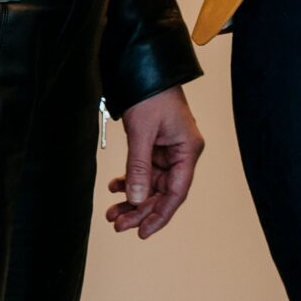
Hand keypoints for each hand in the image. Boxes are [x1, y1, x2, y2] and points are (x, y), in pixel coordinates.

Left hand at [105, 85, 204, 238]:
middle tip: (118, 224)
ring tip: (112, 212)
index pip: (176, 192)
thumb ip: (139, 168)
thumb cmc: (151, 94)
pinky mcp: (155, 145)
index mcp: (188, 150)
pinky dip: (129, 180)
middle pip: (162, 192)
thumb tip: (136, 198)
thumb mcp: (142, 132)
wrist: (144, 68)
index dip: (160, 215)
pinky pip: (144, 170)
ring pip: (151, 185)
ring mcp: (168, 150)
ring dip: (131, 198)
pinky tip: (115, 187)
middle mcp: (181, 153)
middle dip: (139, 209)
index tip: (142, 232)